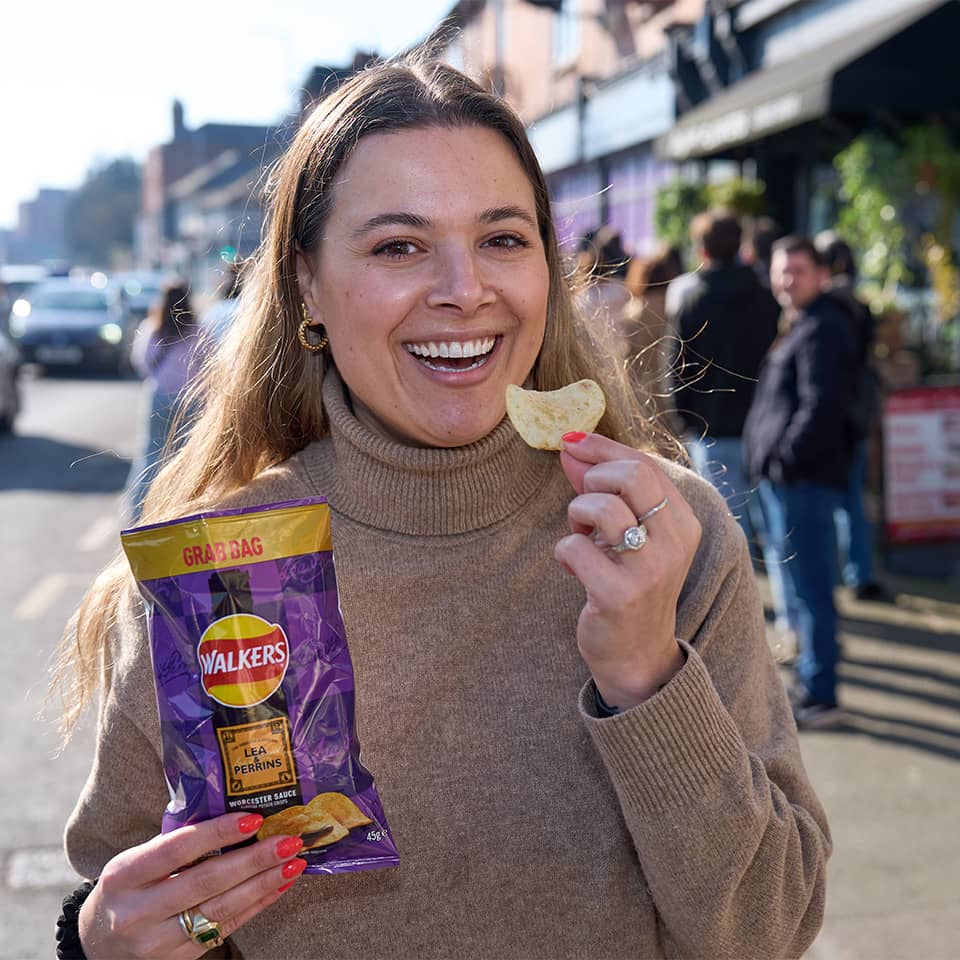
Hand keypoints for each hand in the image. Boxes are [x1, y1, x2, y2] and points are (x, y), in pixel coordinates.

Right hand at [79, 812, 306, 957]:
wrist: (98, 945)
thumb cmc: (128, 887)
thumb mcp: (136, 861)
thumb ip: (176, 843)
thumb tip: (236, 815)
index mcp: (125, 875)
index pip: (176, 849)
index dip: (217, 833)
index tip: (254, 818)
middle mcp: (138, 911)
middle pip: (205, 883)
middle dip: (253, 860)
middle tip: (289, 841)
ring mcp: (158, 942)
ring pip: (220, 910)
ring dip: (263, 884)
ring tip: (294, 862)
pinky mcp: (179, 959)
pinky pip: (226, 929)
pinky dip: (257, 905)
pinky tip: (279, 885)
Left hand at [555, 433, 700, 709]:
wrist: (636, 654)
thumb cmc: (629, 582)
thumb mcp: (627, 532)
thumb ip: (604, 488)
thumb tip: (571, 446)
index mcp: (683, 522)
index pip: (644, 464)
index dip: (602, 447)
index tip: (571, 442)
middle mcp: (675, 543)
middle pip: (631, 476)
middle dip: (593, 481)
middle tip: (585, 510)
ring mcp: (650, 570)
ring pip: (602, 508)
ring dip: (577, 516)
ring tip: (582, 538)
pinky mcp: (618, 595)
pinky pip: (575, 547)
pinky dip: (564, 553)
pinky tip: (575, 570)